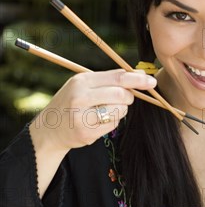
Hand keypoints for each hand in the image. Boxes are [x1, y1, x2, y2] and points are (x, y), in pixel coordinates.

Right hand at [31, 70, 156, 151]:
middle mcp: (80, 96)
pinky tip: (100, 122)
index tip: (152, 82)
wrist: (50, 129)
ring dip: (121, 111)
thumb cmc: (73, 103)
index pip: (117, 77)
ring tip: (107, 110)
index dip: (137, 79)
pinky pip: (113, 125)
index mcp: (82, 80)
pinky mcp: (86, 132)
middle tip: (125, 99)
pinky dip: (113, 122)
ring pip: (119, 110)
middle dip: (129, 97)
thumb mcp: (85, 85)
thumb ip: (110, 80)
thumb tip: (140, 74)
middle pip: (121, 94)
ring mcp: (82, 115)